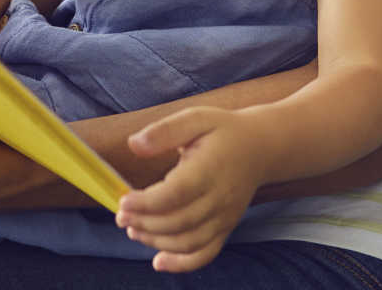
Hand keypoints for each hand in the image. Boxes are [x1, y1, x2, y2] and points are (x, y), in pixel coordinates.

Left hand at [116, 107, 267, 272]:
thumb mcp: (195, 118)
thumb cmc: (222, 131)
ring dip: (156, 241)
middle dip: (144, 222)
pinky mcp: (226, 228)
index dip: (146, 202)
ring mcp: (224, 216)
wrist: (260, 148)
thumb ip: (164, 131)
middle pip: (178, 221)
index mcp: (210, 169)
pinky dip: (182, 263)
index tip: (123, 200)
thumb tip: (134, 144)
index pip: (176, 193)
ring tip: (133, 229)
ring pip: (188, 241)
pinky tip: (159, 261)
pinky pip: (205, 254)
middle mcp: (219, 198)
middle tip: (121, 215)